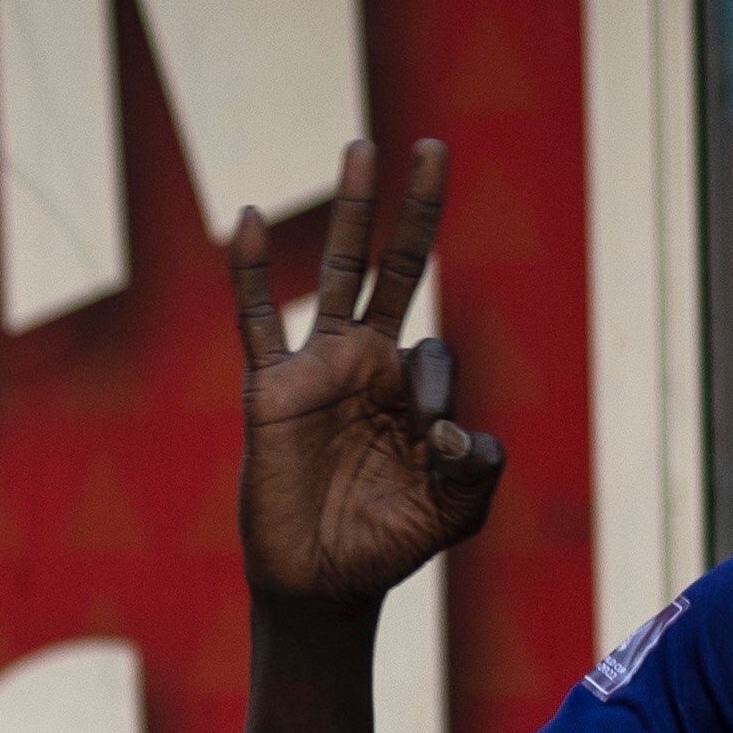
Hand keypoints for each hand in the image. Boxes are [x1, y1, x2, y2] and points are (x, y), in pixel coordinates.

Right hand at [224, 144, 501, 610]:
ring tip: (363, 147)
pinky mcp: (270, 389)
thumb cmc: (387, 547)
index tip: (433, 444)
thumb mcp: (454, 513)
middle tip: (433, 147)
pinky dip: (254, 271)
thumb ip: (478, 472)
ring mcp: (317, 371)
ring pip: (338, 273)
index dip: (438, 391)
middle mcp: (366, 365)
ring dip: (353, 211)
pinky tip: (254, 220)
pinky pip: (258, 319)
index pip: (436, 352)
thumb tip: (463, 428)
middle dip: (415, 210)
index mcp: (411, 390)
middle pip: (394, 268)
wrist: (320, 585)